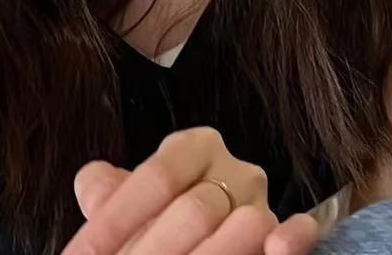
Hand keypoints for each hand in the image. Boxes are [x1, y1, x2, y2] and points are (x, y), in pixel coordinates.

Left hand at [62, 127, 319, 254]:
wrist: (197, 239)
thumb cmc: (161, 225)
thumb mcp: (133, 205)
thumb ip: (110, 193)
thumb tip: (93, 187)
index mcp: (193, 148)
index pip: (155, 178)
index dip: (115, 221)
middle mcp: (234, 170)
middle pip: (193, 210)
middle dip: (151, 251)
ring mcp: (263, 205)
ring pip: (241, 228)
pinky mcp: (288, 235)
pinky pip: (297, 232)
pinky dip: (291, 239)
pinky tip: (275, 247)